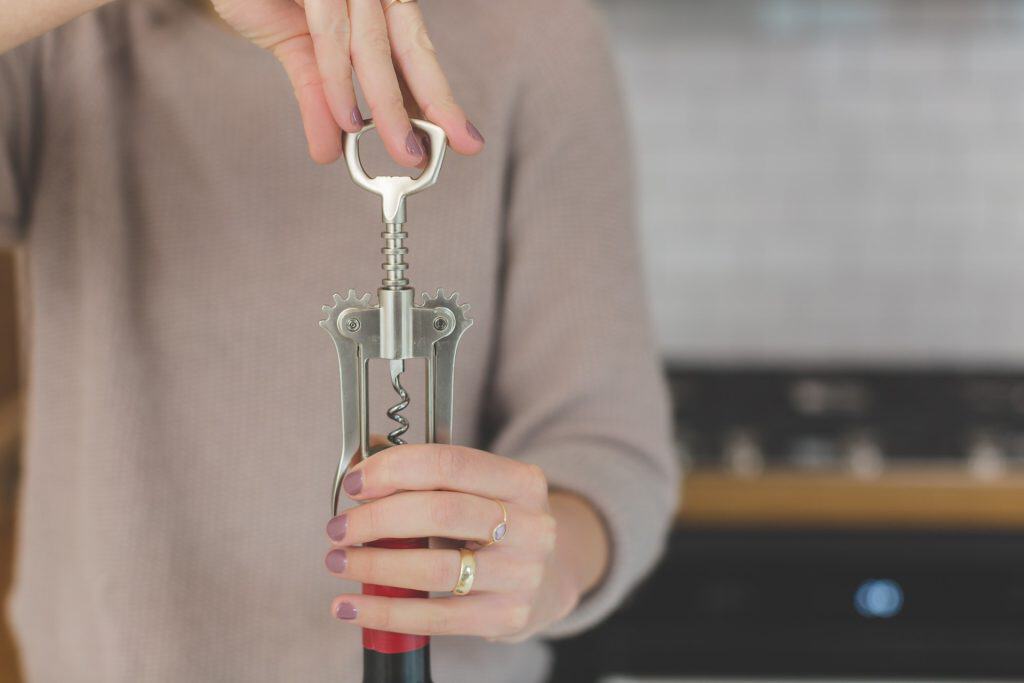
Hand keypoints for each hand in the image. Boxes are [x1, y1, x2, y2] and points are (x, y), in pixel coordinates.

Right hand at [210, 0, 484, 164]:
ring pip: (375, 52)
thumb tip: (330, 152)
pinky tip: (349, 121)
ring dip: (390, 110)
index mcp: (378, 7)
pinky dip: (339, 83)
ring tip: (402, 153)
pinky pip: (331, 37)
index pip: (415, 57)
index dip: (438, 100)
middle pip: (413, 52)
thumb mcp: (301, 55)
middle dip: (436, 107)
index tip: (462, 139)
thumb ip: (320, 100)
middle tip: (448, 150)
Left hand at [323, 444, 608, 640]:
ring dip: (374, 565)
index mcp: (523, 481)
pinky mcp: (507, 616)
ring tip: (339, 561)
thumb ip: (423, 473)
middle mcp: (531, 526)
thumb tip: (361, 458)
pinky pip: (435, 617)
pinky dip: (384, 612)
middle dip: (377, 519)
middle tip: (339, 527)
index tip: (355, 482)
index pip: (451, 464)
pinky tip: (350, 605)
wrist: (546, 580)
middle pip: (441, 513)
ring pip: (435, 570)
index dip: (395, 469)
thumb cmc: (495, 528)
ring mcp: (522, 575)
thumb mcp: (474, 491)